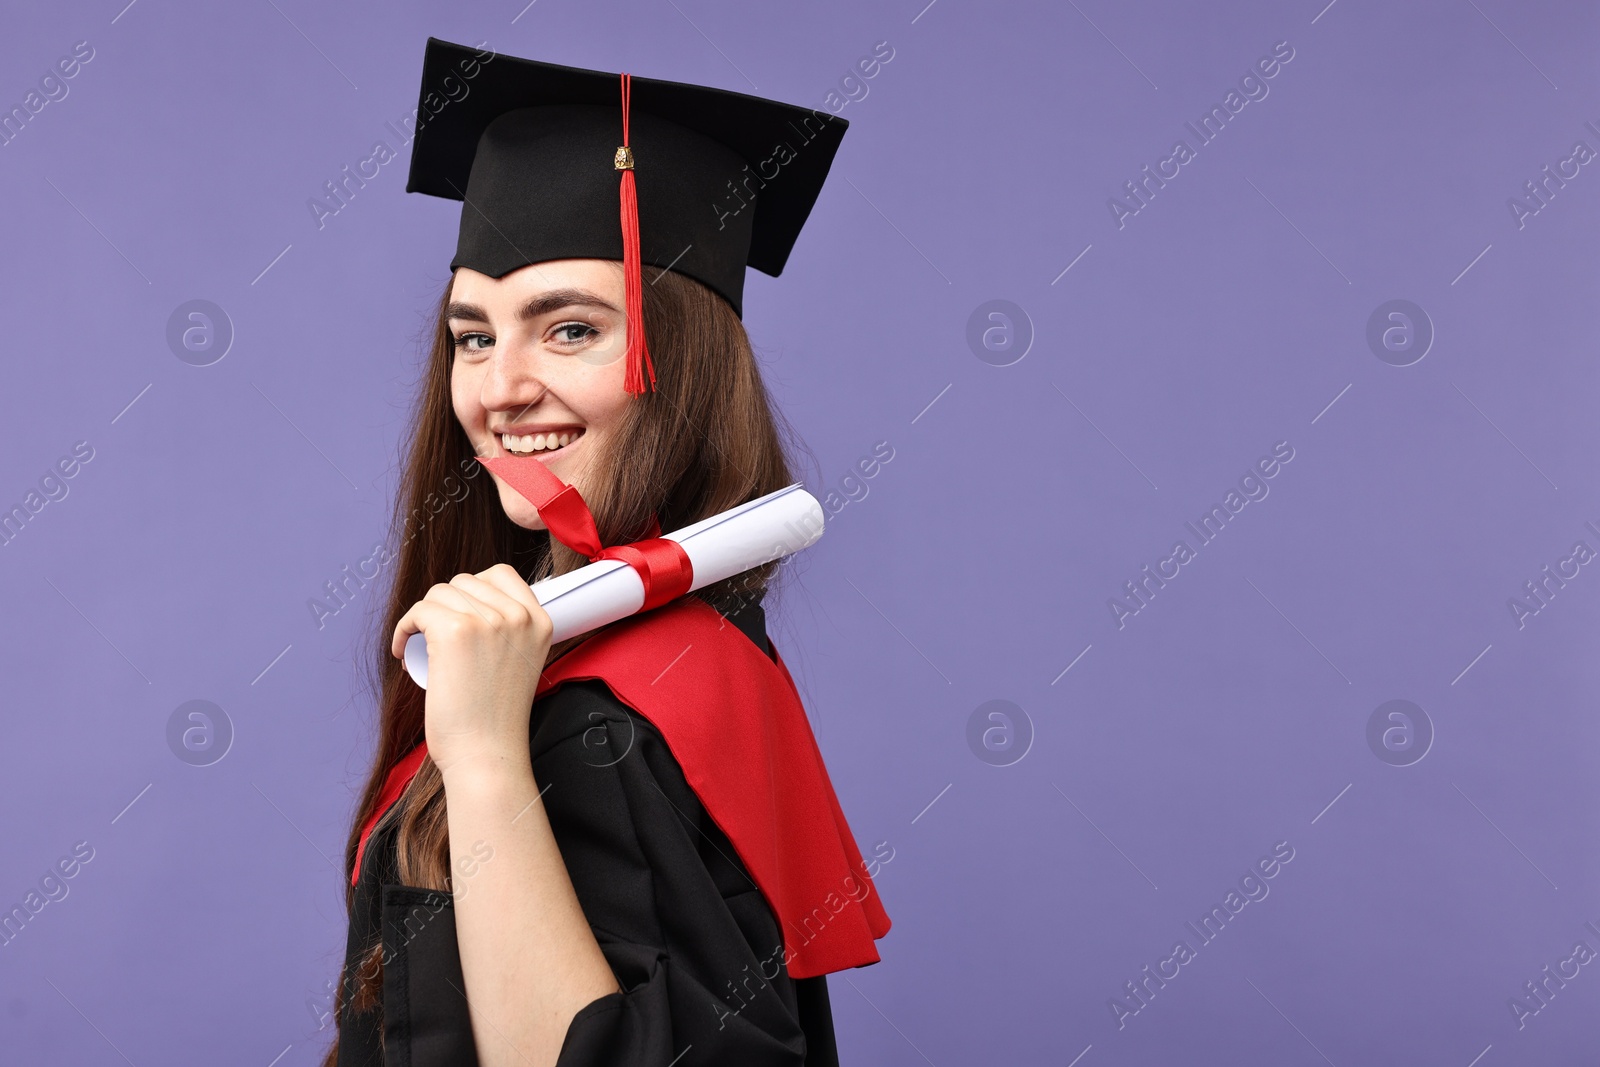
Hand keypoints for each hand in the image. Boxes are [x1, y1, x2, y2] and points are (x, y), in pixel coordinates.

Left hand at [391, 563, 552, 774]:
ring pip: (439, 593)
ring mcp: (488, 620)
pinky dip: (404, 628)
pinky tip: (403, 648)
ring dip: (423, 616)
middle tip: (436, 637)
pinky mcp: (455, 631)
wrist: (487, 753)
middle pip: (465, 581)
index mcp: (540, 621)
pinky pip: (418, 610)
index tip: (459, 615)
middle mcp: (518, 616)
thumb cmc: (496, 718)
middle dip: (445, 605)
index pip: (501, 574)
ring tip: (420, 645)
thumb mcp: (521, 662)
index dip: (472, 590)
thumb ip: (510, 631)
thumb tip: (471, 601)